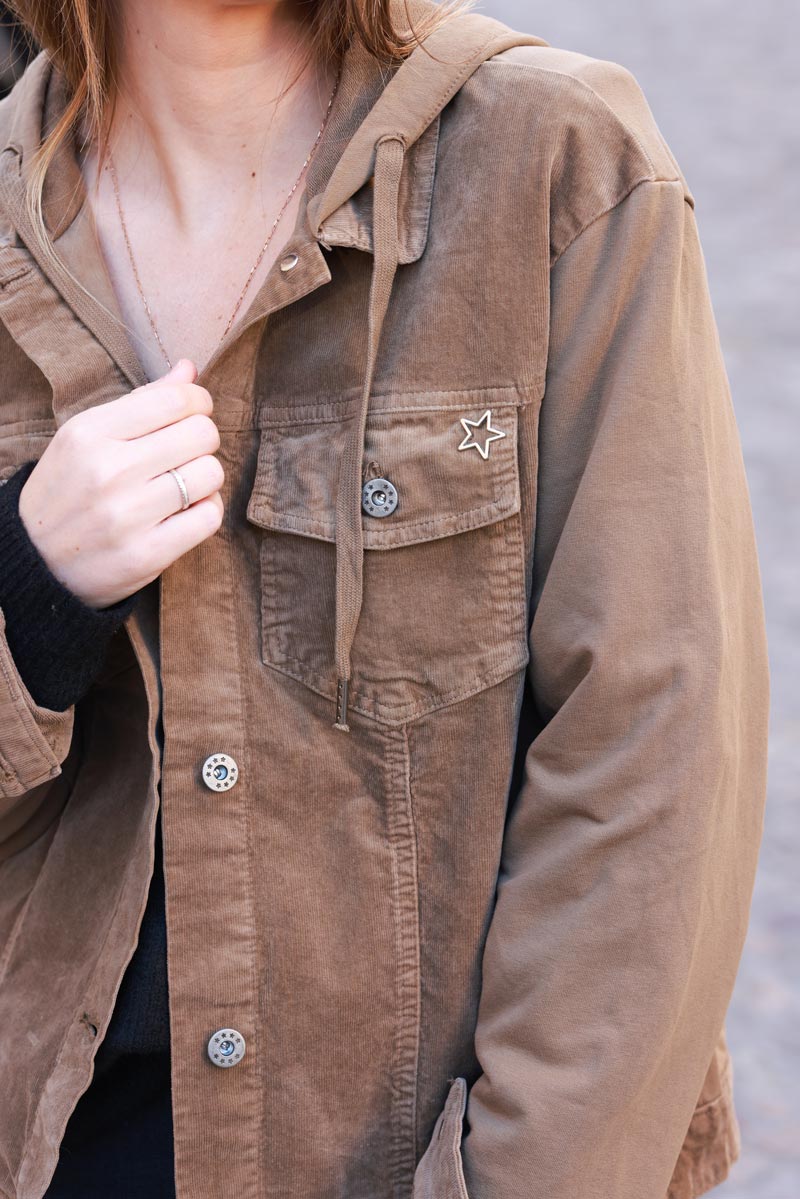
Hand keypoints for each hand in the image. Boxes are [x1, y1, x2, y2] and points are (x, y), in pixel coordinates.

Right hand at [17, 358, 224, 608]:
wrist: (36, 560)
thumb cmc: (68, 490)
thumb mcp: (86, 438)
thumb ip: (140, 403)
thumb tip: (188, 369)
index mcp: (90, 433)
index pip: (175, 399)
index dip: (198, 402)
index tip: (193, 413)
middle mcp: (109, 471)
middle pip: (202, 434)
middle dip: (203, 439)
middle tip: (187, 452)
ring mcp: (127, 515)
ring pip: (211, 474)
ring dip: (206, 478)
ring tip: (184, 484)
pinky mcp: (146, 554)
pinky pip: (209, 517)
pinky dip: (206, 511)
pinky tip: (185, 512)